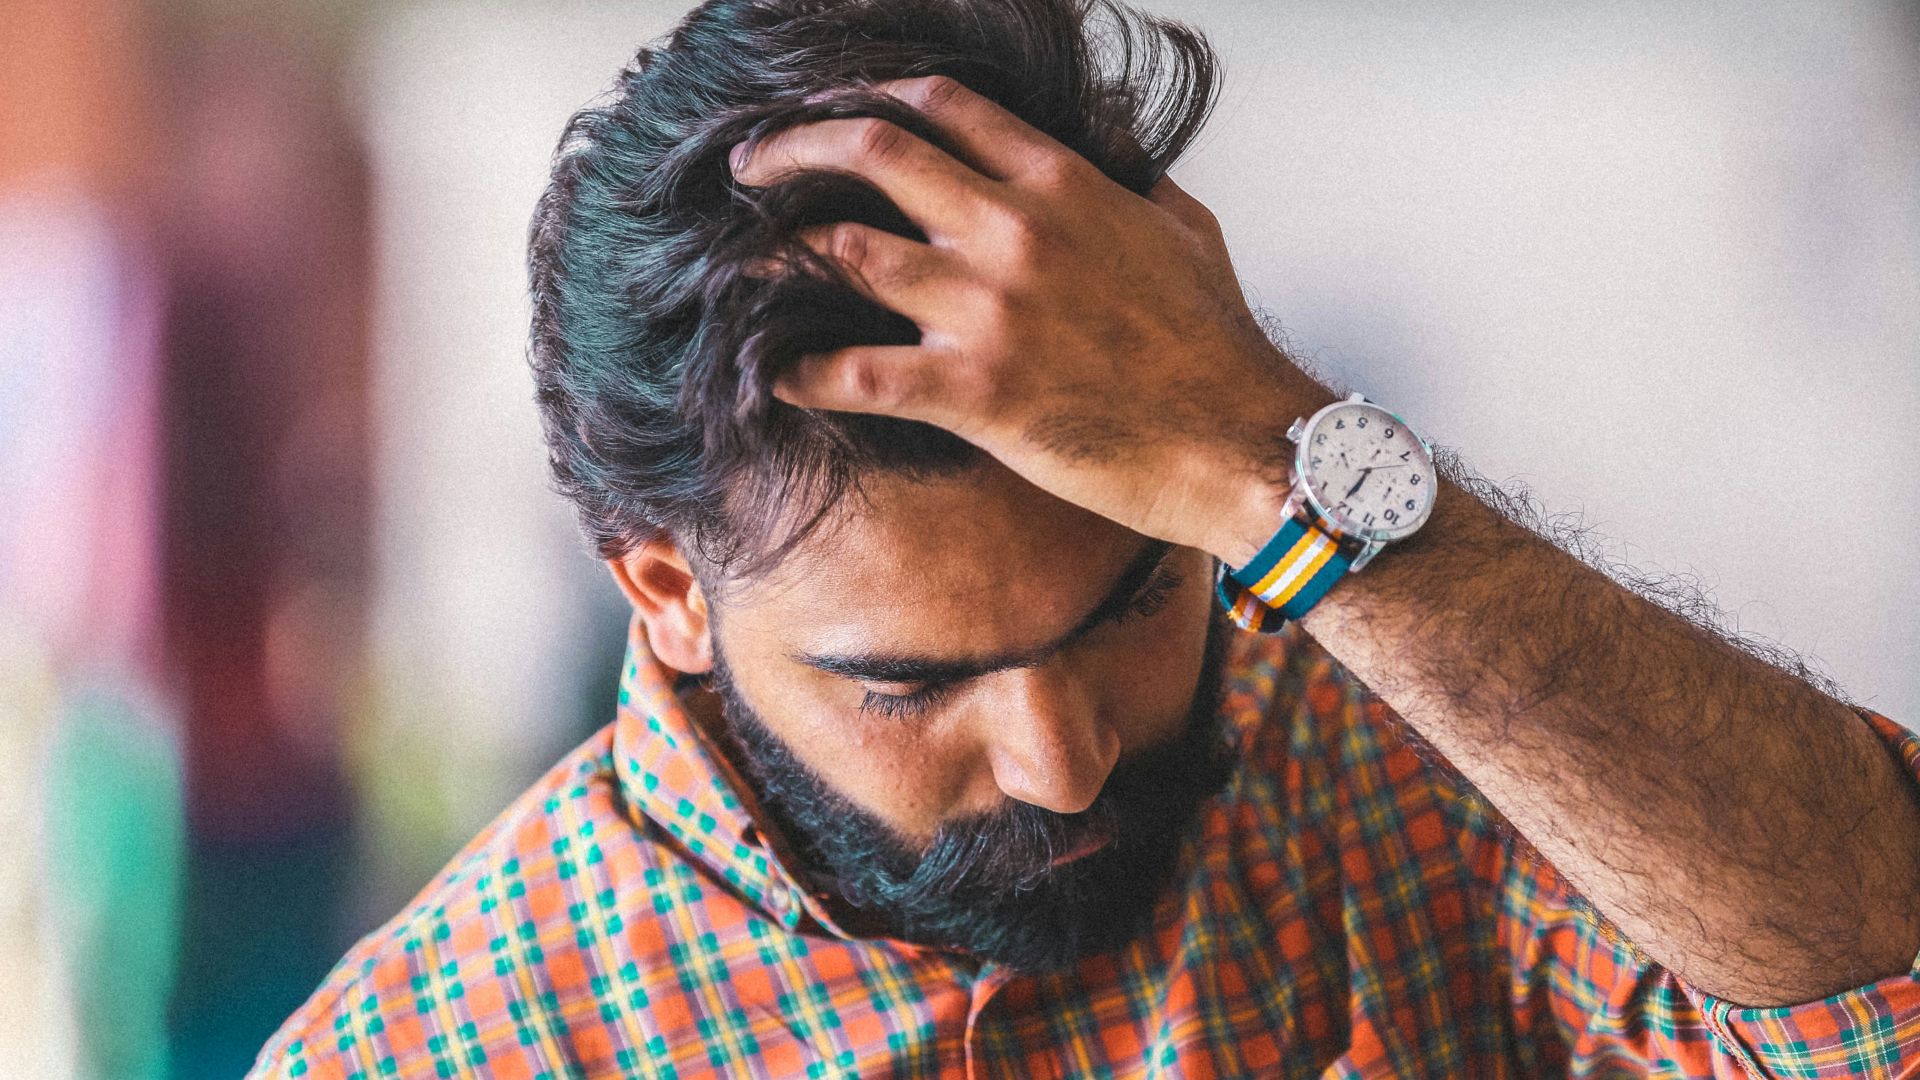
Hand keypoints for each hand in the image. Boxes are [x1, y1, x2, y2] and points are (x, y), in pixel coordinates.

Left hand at [730, 76, 1331, 564]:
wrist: (1240, 443)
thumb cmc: (1217, 344)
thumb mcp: (1184, 228)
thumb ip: (1129, 175)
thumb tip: (1102, 141)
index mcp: (1060, 183)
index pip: (940, 106)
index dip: (868, 100)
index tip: (828, 114)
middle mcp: (1014, 229)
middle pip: (873, 151)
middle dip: (793, 149)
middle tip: (749, 168)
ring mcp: (987, 309)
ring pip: (844, 250)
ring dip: (777, 253)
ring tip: (740, 264)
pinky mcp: (972, 392)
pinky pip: (853, 372)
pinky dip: (800, 371)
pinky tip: (772, 375)